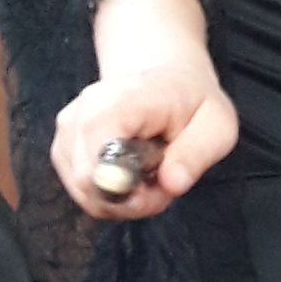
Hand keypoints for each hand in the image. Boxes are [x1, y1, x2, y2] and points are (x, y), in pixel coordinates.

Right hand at [51, 58, 237, 220]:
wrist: (169, 81)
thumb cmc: (193, 104)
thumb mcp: (216, 125)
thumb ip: (196, 154)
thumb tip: (171, 184)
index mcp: (122, 99)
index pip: (99, 153)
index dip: (127, 187)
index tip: (162, 185)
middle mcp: (84, 110)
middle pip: (87, 181)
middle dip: (130, 200)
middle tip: (164, 183)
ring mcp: (68, 129)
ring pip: (84, 192)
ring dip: (122, 200)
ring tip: (151, 175)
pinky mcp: (64, 147)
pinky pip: (82, 191)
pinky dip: (109, 195)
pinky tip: (132, 176)